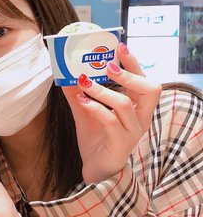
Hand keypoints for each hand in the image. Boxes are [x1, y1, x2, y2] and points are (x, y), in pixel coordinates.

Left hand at [62, 43, 161, 183]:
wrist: (95, 170)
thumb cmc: (96, 140)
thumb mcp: (84, 113)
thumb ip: (78, 94)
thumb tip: (65, 74)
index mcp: (137, 108)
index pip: (143, 80)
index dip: (134, 64)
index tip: (120, 47)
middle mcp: (140, 118)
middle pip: (150, 90)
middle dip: (130, 74)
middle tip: (108, 66)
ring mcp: (132, 132)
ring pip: (126, 104)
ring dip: (103, 90)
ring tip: (84, 82)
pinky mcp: (120, 144)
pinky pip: (111, 122)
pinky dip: (96, 108)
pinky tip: (82, 102)